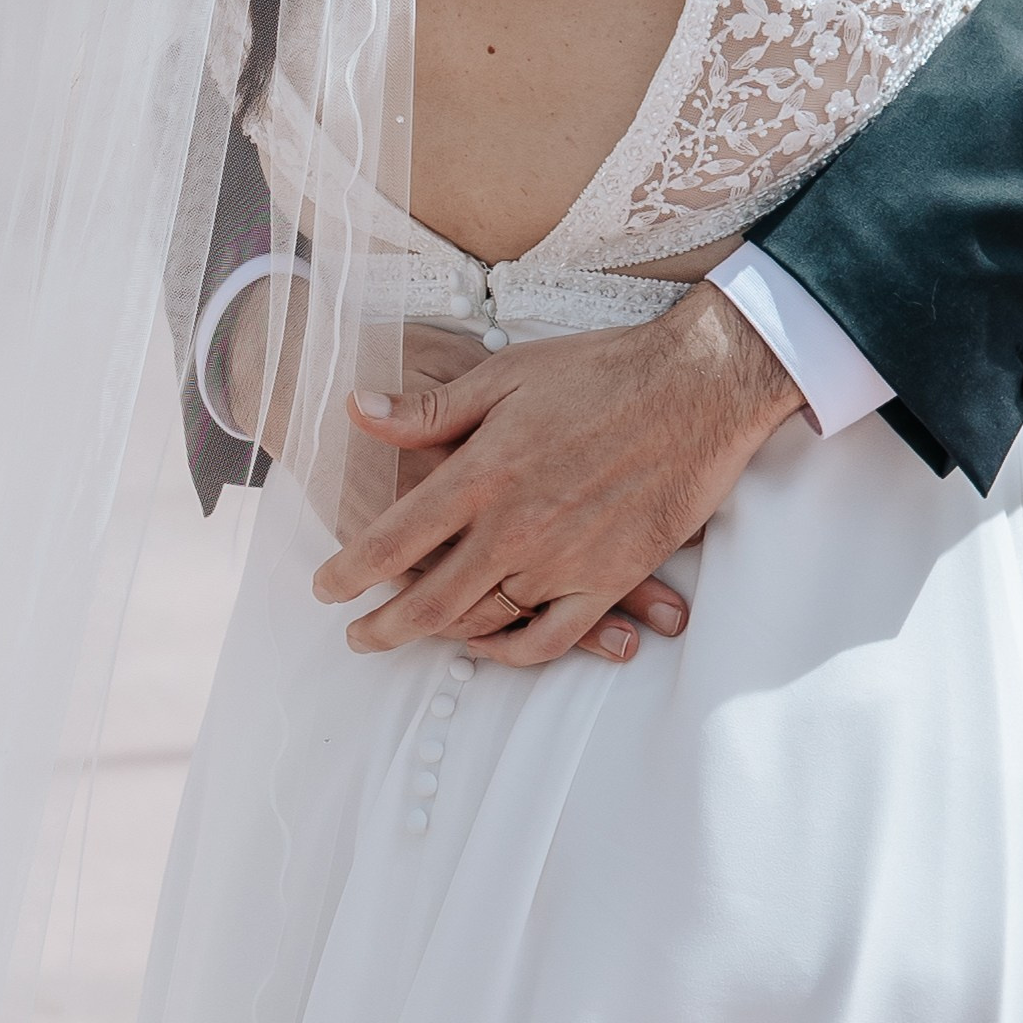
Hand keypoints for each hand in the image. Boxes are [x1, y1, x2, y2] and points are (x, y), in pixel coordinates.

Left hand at [312, 281, 805, 667]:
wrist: (697, 388)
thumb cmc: (599, 371)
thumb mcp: (504, 374)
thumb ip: (429, 410)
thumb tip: (356, 410)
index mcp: (482, 474)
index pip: (395, 541)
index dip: (351, 572)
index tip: (326, 590)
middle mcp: (515, 528)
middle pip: (430, 600)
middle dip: (382, 627)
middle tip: (358, 638)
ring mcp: (563, 561)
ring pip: (485, 622)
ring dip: (441, 637)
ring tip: (416, 638)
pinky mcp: (610, 578)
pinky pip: (551, 638)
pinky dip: (514, 652)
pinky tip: (492, 647)